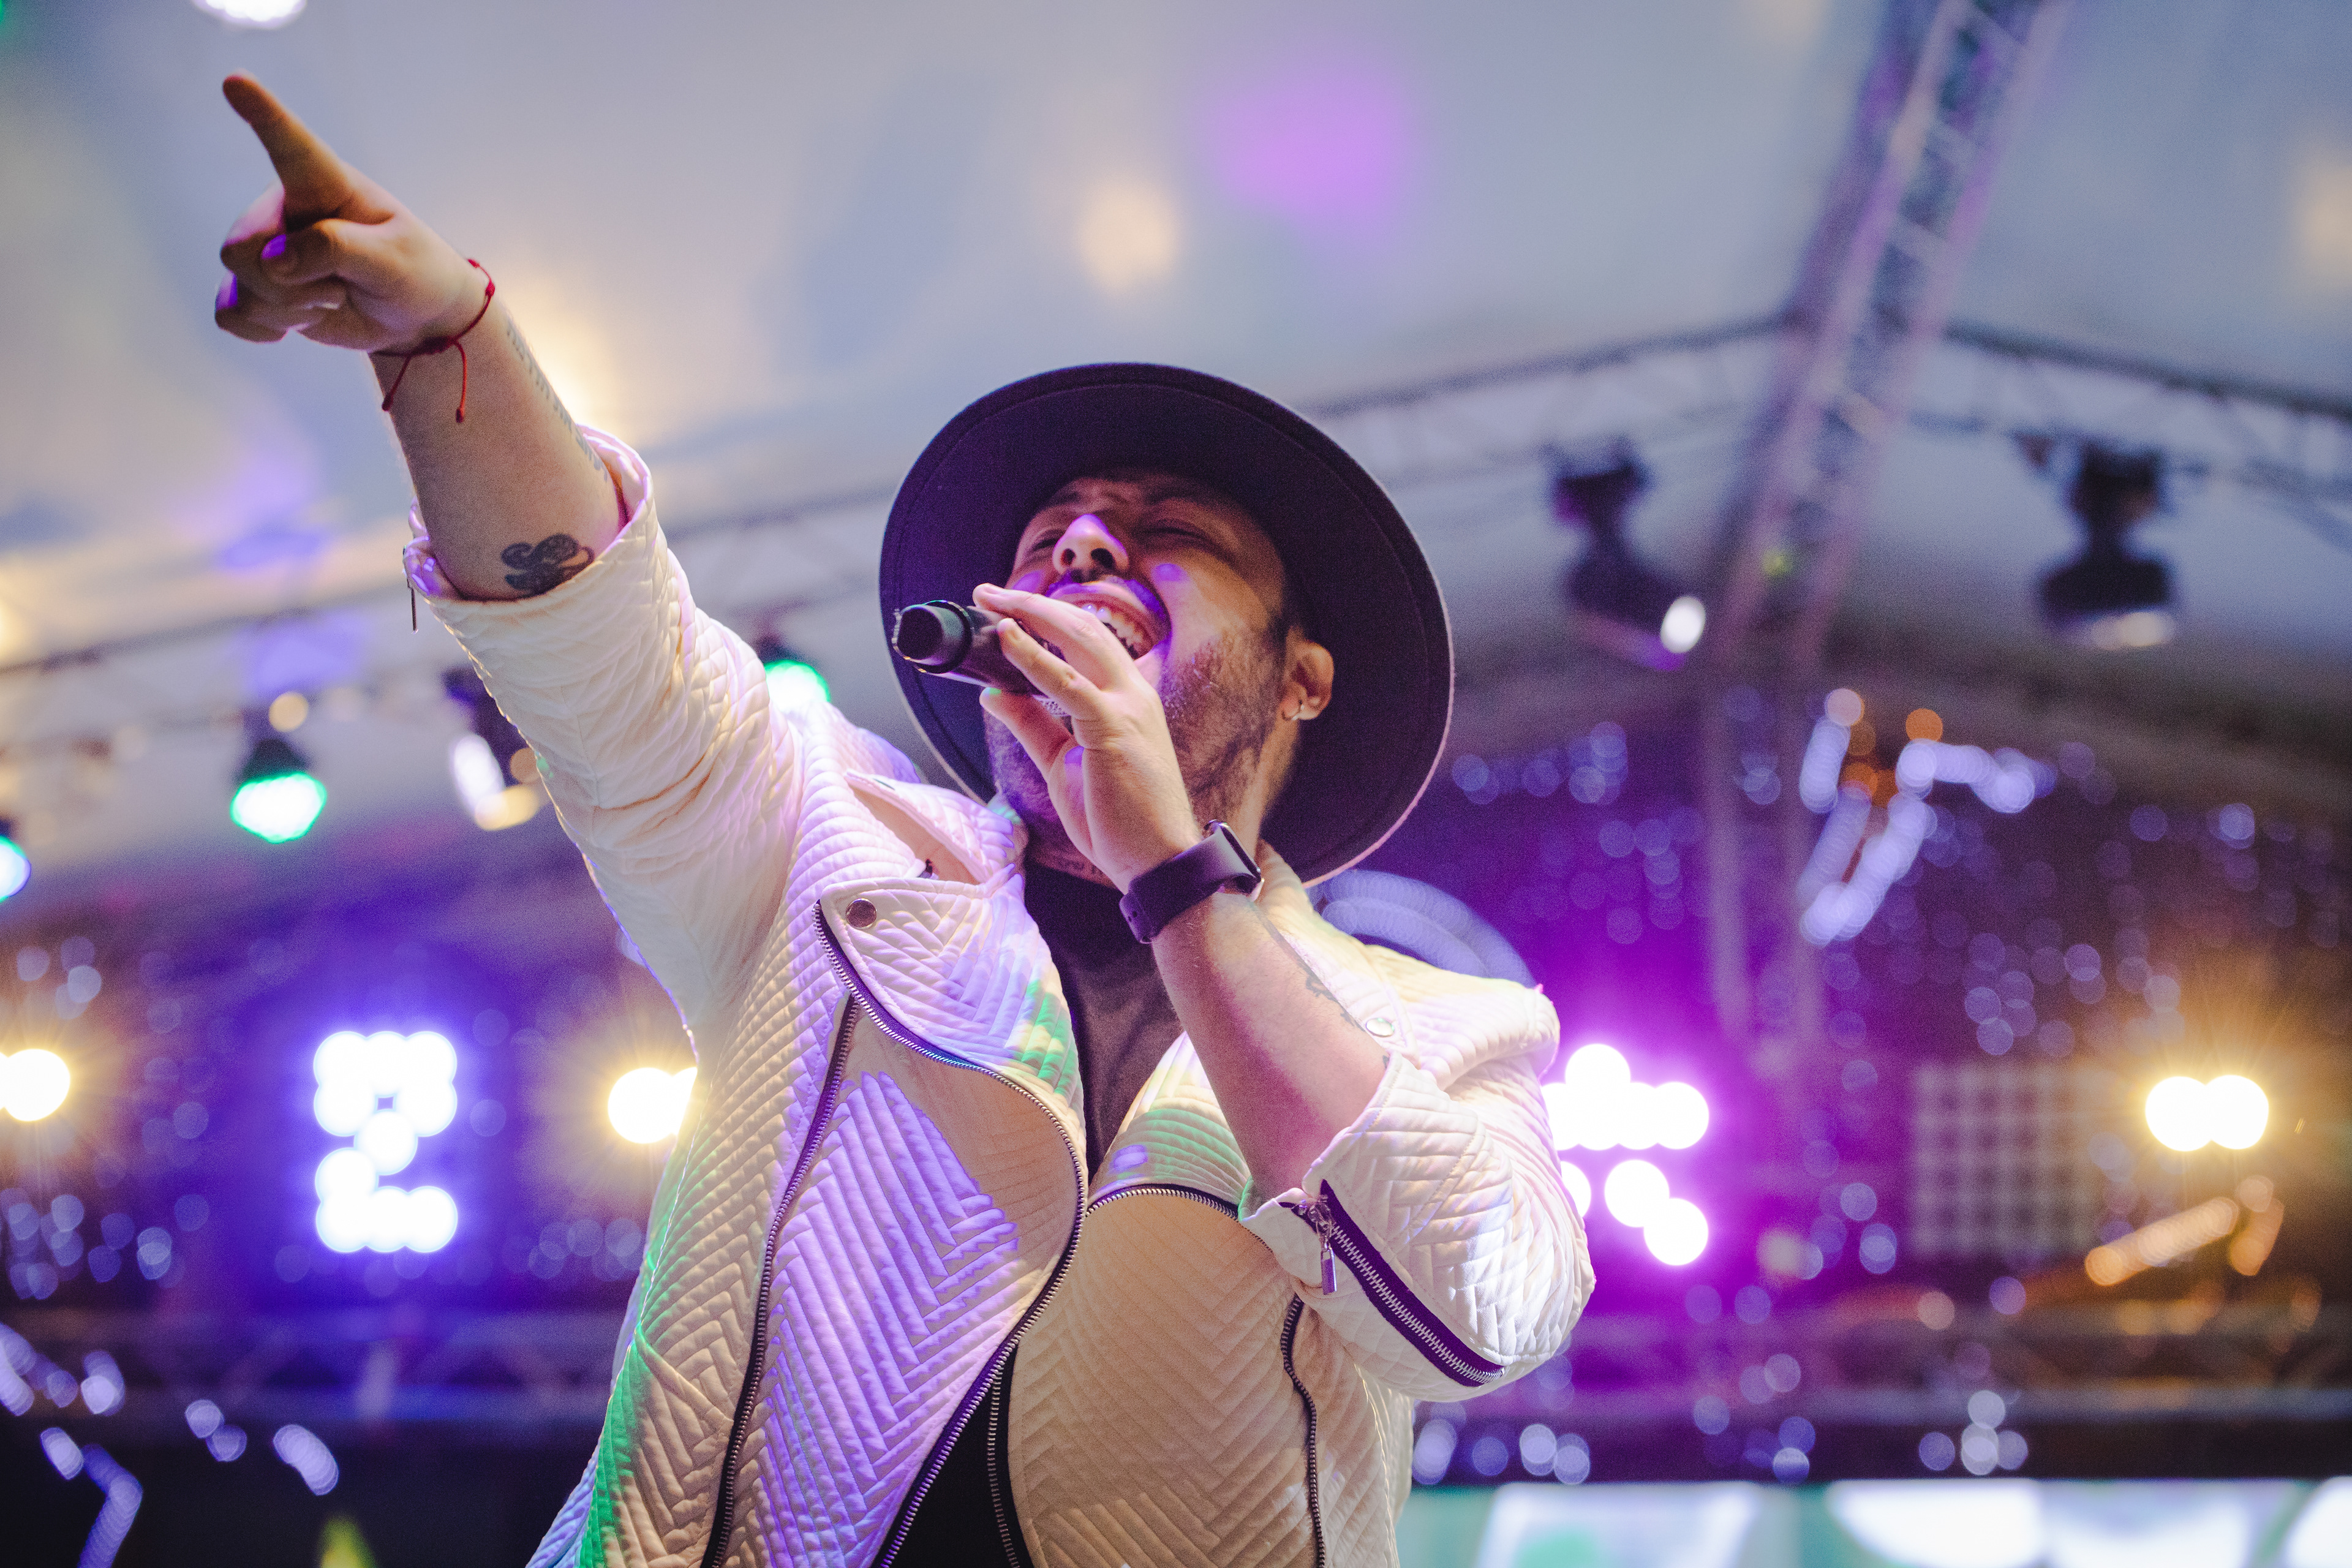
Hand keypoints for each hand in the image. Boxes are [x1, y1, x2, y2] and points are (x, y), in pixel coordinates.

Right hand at [213, 75, 483, 352]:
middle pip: (241, 246)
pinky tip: (299, 320)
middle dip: (291, 284)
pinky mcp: (257, 288)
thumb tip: (274, 259)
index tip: (235, 82)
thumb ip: (337, 249)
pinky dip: (266, 328)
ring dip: (292, 308)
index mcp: (323, 184)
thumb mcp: (393, 261)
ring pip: (242, 284)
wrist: (413, 316)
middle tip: (343, 286)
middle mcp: (284, 208)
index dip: (262, 114)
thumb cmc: (412, 272)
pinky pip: (232, 313)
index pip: (290, 145)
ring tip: (333, 297)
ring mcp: (266, 248)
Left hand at [974, 583, 1201, 889]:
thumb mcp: (1062, 764)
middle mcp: (1132, 693)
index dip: (1044, 618)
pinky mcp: (1113, 729)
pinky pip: (1068, 683)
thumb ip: (1032, 725)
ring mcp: (1127, 708)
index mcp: (1126, 699)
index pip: (1086, 642)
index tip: (1004, 608)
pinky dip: (1034, 656)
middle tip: (987, 592)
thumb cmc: (1119, 820)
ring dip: (1032, 614)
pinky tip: (1007, 637)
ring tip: (992, 600)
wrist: (1158, 863)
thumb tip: (992, 693)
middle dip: (1032, 604)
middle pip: (1083, 627)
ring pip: (1080, 639)